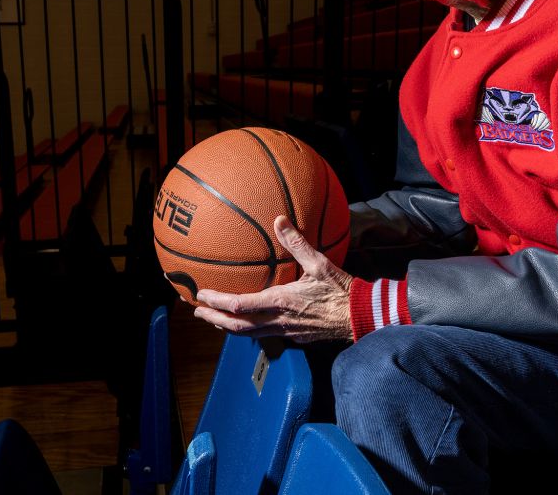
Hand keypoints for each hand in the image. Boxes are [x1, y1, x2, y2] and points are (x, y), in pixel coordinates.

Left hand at [193, 215, 353, 342]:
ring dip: (228, 327)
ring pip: (249, 334)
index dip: (217, 303)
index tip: (201, 295)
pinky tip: (246, 322)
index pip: (239, 306)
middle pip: (237, 327)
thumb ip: (297, 243)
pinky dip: (248, 329)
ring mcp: (286, 332)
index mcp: (281, 302)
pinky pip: (264, 334)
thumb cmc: (341, 290)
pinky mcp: (294, 337)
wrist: (360, 316)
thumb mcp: (319, 263)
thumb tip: (279, 220)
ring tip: (214, 319)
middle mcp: (278, 320)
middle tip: (197, 311)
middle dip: (214, 319)